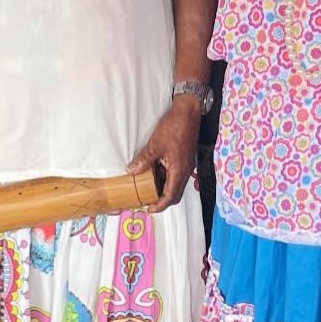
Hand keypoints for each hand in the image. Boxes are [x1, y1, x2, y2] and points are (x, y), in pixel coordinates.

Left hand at [126, 96, 201, 212]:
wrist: (189, 112)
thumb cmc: (175, 127)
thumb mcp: (155, 144)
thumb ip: (144, 160)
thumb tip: (131, 171)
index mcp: (179, 170)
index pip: (171, 196)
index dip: (160, 205)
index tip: (149, 209)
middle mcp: (185, 170)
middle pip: (175, 194)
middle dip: (162, 201)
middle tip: (148, 202)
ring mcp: (186, 164)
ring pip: (176, 184)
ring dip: (164, 189)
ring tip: (149, 188)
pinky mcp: (184, 158)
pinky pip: (176, 174)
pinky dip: (167, 178)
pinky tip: (156, 173)